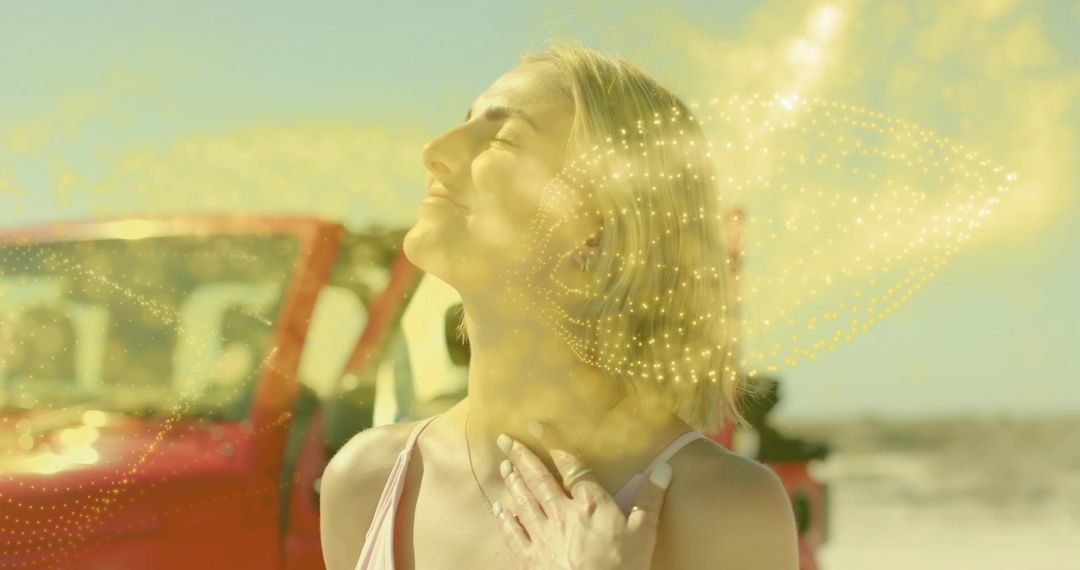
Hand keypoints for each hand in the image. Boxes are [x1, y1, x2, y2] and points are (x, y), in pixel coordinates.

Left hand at [491, 419, 672, 569]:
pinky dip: (504, 519)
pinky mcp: (530, 559)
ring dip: (512, 482)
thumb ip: (650, 500)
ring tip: (503, 466)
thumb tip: (664, 468)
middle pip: (538, 480)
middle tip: (505, 440)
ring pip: (523, 502)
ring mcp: (543, 536)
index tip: (536, 427)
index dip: (554, 446)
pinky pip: (513, 534)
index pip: (570, 467)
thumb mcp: (645, 535)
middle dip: (521, 458)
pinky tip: (498, 509)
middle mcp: (562, 514)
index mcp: (591, 504)